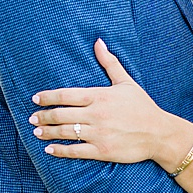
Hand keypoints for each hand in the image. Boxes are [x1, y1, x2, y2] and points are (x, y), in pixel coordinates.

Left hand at [30, 39, 188, 165]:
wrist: (160, 133)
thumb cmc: (142, 107)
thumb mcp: (127, 83)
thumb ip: (110, 63)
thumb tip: (98, 41)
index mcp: (100, 96)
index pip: (65, 95)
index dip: (47, 97)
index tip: (35, 99)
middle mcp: (96, 114)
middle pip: (60, 115)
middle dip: (43, 116)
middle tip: (32, 118)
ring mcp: (98, 134)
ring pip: (64, 132)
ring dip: (47, 133)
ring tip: (37, 132)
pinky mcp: (102, 151)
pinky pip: (75, 151)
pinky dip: (59, 151)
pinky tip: (49, 150)